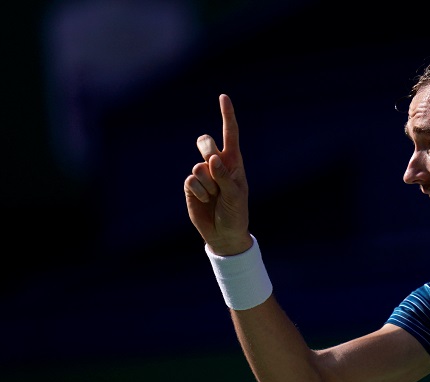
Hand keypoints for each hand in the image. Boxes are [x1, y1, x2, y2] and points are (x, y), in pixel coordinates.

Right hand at [184, 94, 252, 255]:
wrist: (224, 233)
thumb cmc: (236, 212)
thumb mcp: (236, 195)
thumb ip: (225, 177)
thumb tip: (212, 159)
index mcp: (233, 162)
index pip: (230, 134)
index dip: (227, 115)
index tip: (223, 97)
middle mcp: (217, 165)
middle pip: (206, 143)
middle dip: (207, 149)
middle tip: (213, 163)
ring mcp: (203, 175)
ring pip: (198, 166)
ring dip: (208, 184)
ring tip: (216, 197)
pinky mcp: (191, 186)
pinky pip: (190, 180)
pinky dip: (199, 192)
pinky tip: (205, 201)